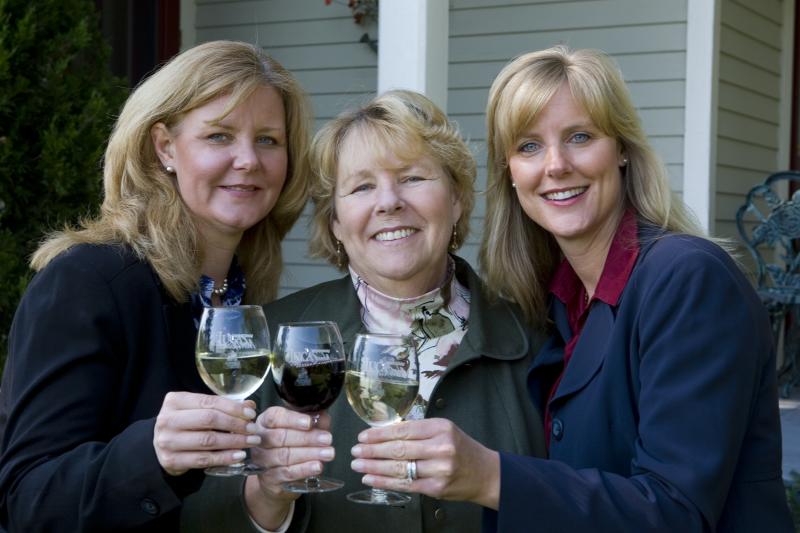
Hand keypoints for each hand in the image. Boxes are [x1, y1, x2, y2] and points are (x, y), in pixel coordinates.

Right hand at [153, 392, 259, 475]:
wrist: (162, 445)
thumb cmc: (186, 423)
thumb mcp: (199, 410)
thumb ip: (223, 406)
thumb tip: (250, 405)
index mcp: (175, 401)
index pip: (209, 402)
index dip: (233, 408)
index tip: (251, 414)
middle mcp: (167, 420)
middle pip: (209, 420)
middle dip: (235, 424)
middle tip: (253, 429)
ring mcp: (167, 441)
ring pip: (207, 440)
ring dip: (233, 442)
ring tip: (250, 442)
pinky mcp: (171, 460)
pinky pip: (203, 459)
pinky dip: (224, 457)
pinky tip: (239, 455)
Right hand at [244, 407, 334, 528]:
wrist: (277, 475)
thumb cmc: (290, 444)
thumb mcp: (302, 428)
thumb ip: (313, 420)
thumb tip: (323, 417)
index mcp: (265, 422)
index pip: (275, 417)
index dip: (293, 419)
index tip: (309, 422)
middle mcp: (259, 440)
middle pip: (280, 437)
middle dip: (306, 438)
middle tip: (327, 439)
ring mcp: (262, 460)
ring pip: (283, 455)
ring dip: (309, 454)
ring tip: (327, 453)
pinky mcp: (269, 478)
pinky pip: (286, 473)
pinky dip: (304, 469)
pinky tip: (317, 466)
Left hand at [350, 418, 500, 508]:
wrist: (485, 473)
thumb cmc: (461, 448)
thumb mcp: (444, 430)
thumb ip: (418, 431)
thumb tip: (384, 433)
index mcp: (441, 428)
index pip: (404, 430)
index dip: (380, 434)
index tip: (363, 435)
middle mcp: (441, 447)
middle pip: (399, 449)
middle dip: (372, 450)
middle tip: (355, 450)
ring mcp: (439, 469)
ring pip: (399, 468)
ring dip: (374, 466)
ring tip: (357, 464)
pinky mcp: (436, 488)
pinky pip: (405, 484)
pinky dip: (384, 481)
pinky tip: (370, 478)